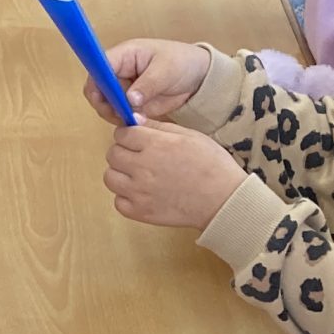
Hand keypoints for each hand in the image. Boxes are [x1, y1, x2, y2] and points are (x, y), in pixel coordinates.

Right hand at [103, 38, 209, 119]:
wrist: (198, 77)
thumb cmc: (182, 62)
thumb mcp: (167, 70)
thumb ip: (148, 84)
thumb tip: (130, 99)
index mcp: (124, 56)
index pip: (99, 67)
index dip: (97, 82)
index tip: (104, 99)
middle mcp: (119, 72)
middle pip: (98, 90)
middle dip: (106, 104)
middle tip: (122, 114)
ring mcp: (124, 89)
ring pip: (106, 105)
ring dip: (116, 115)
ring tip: (137, 118)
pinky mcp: (131, 104)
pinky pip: (120, 115)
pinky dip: (126, 121)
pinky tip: (141, 121)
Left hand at [104, 122, 245, 229]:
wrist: (223, 200)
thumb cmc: (211, 165)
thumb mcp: (189, 135)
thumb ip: (158, 127)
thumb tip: (134, 120)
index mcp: (155, 145)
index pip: (121, 134)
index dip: (129, 135)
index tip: (138, 140)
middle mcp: (142, 167)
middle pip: (112, 154)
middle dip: (124, 152)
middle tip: (140, 157)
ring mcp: (139, 192)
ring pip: (110, 178)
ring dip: (121, 175)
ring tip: (140, 176)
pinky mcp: (140, 212)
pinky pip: (118, 201)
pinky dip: (127, 198)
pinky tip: (143, 193)